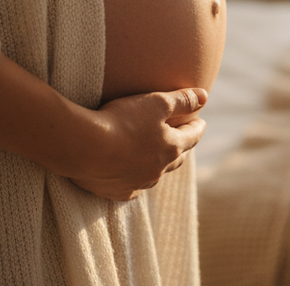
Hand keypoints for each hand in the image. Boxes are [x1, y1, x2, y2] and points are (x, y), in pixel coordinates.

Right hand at [69, 88, 206, 200]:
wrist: (84, 147)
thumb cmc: (122, 120)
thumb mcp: (156, 102)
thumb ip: (182, 100)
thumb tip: (205, 96)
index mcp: (172, 147)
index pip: (192, 136)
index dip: (197, 126)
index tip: (200, 121)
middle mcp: (159, 169)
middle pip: (178, 158)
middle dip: (182, 147)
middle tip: (183, 139)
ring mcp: (139, 183)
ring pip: (156, 174)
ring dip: (159, 164)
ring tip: (157, 156)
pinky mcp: (118, 192)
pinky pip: (133, 187)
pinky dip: (136, 178)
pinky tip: (132, 175)